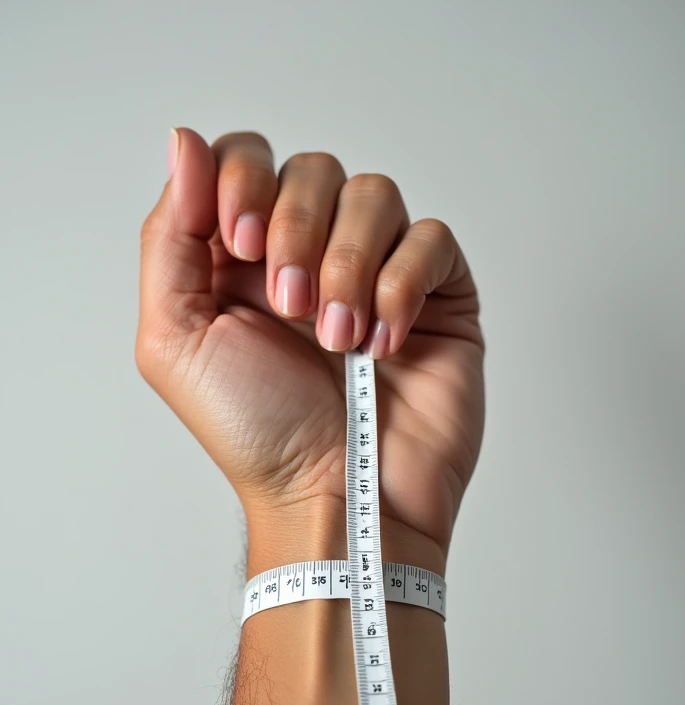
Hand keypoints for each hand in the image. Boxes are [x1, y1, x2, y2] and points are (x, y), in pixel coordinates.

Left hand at [136, 129, 484, 557]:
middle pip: (310, 167)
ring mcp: (378, 272)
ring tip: (338, 338)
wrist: (336, 501)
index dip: (242, 179)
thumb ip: (169, 238)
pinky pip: (431, 239)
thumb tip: (185, 144)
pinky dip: (402, 286)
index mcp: (244, 260)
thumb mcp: (176, 340)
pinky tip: (382, 346)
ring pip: (374, 194)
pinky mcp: (437, 296)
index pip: (245, 160)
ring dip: (348, 264)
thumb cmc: (258, 436)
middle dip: (295, 229)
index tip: (239, 241)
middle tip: (289, 307)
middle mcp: (311, 256)